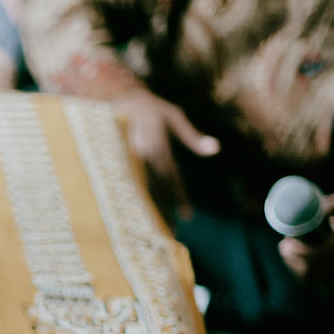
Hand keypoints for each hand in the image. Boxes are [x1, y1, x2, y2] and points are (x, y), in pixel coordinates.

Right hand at [113, 87, 219, 220]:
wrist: (120, 100)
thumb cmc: (152, 109)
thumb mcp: (175, 117)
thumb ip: (193, 137)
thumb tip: (215, 149)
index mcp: (156, 146)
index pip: (171, 178)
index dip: (180, 197)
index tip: (188, 216)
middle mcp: (141, 156)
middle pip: (156, 190)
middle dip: (164, 212)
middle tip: (173, 233)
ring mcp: (127, 161)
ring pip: (141, 191)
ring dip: (150, 212)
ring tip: (157, 230)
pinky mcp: (118, 164)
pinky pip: (130, 187)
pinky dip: (137, 202)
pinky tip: (141, 216)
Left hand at [277, 191, 333, 281]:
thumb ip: (329, 205)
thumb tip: (305, 210)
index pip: (317, 255)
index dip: (297, 251)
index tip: (286, 241)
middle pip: (310, 270)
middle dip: (291, 258)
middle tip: (284, 245)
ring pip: (311, 278)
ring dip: (295, 266)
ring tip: (290, 251)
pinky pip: (317, 282)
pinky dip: (304, 273)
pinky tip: (299, 260)